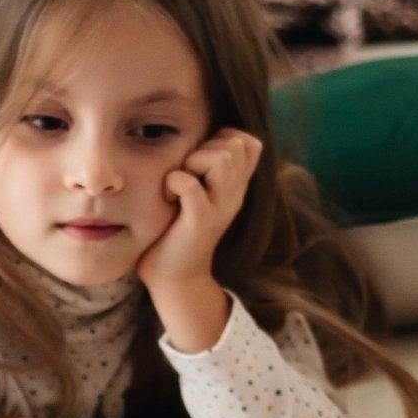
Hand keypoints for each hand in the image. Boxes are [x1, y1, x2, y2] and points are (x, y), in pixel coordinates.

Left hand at [135, 127, 260, 295]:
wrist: (175, 279)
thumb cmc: (177, 232)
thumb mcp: (199, 196)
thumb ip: (205, 171)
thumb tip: (194, 138)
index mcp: (235, 187)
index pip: (249, 143)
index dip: (223, 138)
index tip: (201, 159)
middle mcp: (234, 195)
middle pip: (235, 144)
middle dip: (205, 147)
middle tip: (187, 173)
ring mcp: (220, 209)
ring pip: (221, 158)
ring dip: (192, 162)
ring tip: (179, 184)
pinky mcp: (200, 222)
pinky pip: (190, 185)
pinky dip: (173, 183)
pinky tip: (168, 198)